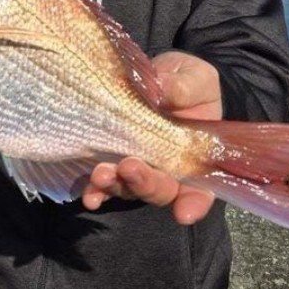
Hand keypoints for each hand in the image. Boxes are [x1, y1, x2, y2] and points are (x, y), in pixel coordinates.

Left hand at [81, 51, 220, 224]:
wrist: (154, 76)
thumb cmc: (185, 82)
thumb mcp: (193, 77)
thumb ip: (184, 87)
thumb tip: (161, 91)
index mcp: (194, 156)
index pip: (200, 188)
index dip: (194, 203)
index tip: (184, 212)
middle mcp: (165, 170)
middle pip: (158, 190)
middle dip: (143, 184)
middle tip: (129, 169)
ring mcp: (134, 168)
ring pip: (127, 188)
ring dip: (114, 186)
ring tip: (101, 174)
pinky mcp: (106, 160)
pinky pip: (100, 181)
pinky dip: (94, 189)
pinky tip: (88, 193)